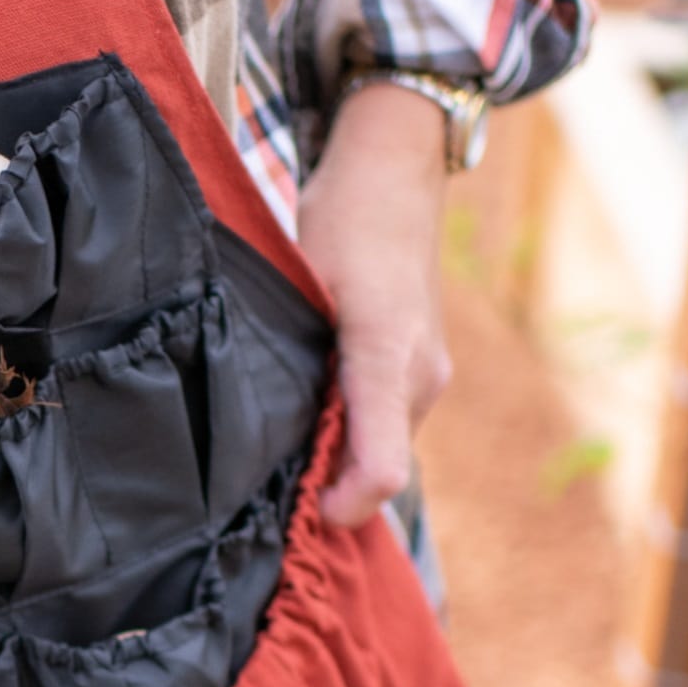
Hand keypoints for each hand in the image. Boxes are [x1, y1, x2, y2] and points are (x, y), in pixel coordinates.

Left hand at [296, 84, 451, 527]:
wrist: (394, 174)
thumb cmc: (342, 222)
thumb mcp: (302, 289)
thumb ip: (290, 366)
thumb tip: (260, 441)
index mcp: (387, 360)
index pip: (380, 472)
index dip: (338, 508)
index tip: (298, 511)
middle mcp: (420, 378)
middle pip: (374, 470)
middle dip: (328, 484)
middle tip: (268, 480)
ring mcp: (427, 376)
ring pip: (378, 449)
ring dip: (335, 457)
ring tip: (283, 442)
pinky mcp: (422, 371)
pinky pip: (384, 426)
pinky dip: (348, 434)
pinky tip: (309, 414)